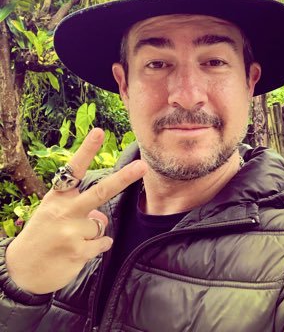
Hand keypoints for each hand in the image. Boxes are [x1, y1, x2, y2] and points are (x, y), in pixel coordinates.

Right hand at [5, 128, 146, 294]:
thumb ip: (78, 207)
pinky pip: (103, 243)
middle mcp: (65, 210)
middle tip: (142, 166)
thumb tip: (102, 216)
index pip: (74, 169)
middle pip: (101, 192)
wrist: (21, 269)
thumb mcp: (53, 213)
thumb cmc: (42, 234)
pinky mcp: (78, 251)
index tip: (100, 132)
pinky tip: (78, 251)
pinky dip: (97, 246)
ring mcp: (71, 231)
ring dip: (92, 233)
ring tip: (71, 240)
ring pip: (101, 224)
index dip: (88, 150)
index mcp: (58, 197)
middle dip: (124, 178)